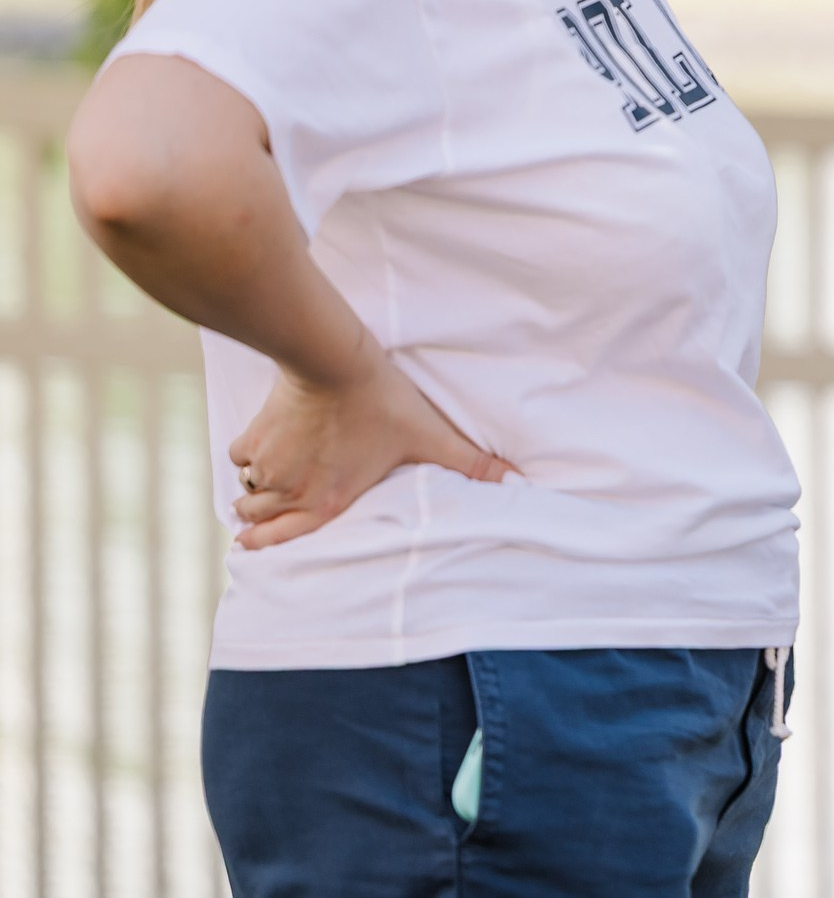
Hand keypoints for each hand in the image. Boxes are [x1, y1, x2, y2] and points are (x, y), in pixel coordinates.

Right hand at [228, 342, 514, 549]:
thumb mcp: (430, 436)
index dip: (266, 547)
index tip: (254, 548)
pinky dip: (247, 453)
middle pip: (254, 517)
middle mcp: (290, 492)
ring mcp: (266, 465)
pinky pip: (238, 455)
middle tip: (262, 515)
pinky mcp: (253, 435)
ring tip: (268, 479)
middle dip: (258, 518)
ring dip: (255, 486)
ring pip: (246, 488)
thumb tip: (515, 482)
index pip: (282, 541)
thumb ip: (470, 465)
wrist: (334, 364)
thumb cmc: (382, 403)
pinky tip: (261, 446)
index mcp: (327, 503)